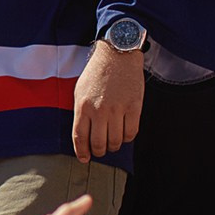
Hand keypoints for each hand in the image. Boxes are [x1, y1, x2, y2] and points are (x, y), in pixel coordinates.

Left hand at [71, 42, 143, 161]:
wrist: (117, 55)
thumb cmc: (97, 73)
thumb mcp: (79, 91)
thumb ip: (80, 113)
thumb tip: (82, 136)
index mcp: (83, 106)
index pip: (80, 137)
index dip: (82, 152)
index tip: (85, 158)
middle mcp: (99, 110)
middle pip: (98, 143)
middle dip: (98, 152)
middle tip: (100, 151)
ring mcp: (118, 109)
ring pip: (115, 141)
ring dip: (113, 146)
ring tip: (112, 142)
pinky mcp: (134, 107)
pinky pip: (131, 133)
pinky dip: (127, 138)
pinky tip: (124, 133)